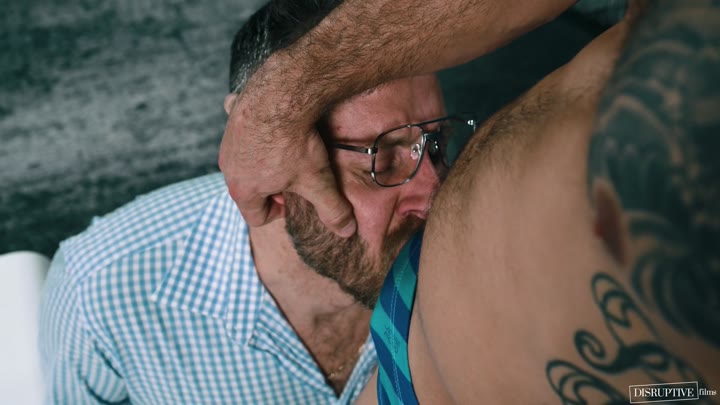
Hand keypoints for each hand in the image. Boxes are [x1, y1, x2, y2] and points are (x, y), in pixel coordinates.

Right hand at [219, 63, 356, 237]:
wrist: (281, 94)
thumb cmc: (295, 142)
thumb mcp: (318, 181)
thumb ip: (332, 209)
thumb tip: (347, 231)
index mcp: (243, 190)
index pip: (257, 217)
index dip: (281, 212)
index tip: (298, 196)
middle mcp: (227, 167)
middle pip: (250, 190)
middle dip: (274, 186)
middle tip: (297, 174)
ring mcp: (227, 141)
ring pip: (247, 161)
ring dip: (267, 161)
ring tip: (292, 149)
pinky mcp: (232, 117)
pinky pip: (242, 129)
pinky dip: (257, 129)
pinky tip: (276, 121)